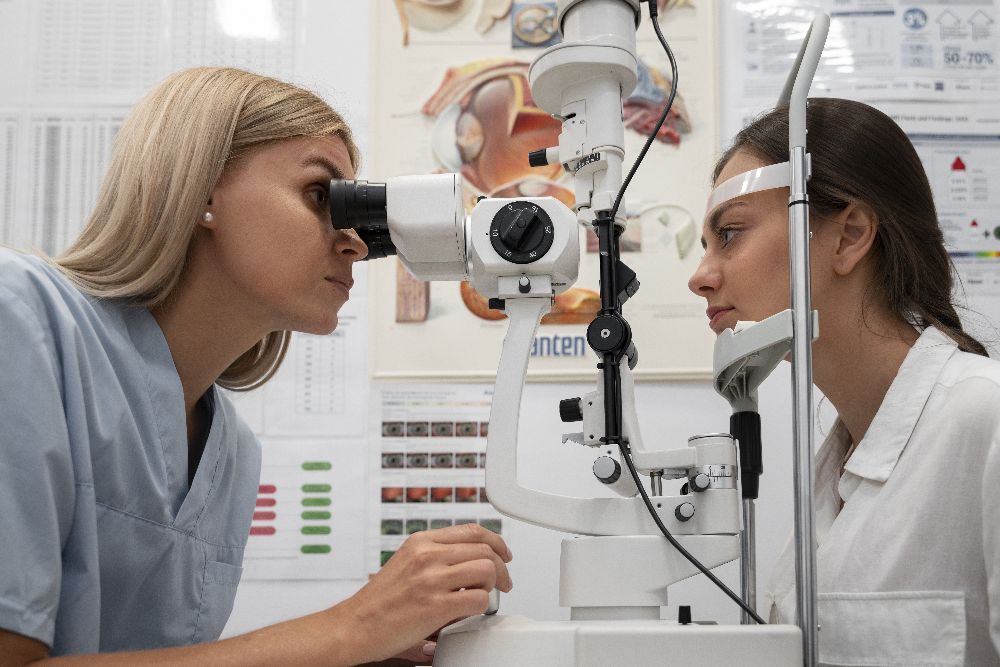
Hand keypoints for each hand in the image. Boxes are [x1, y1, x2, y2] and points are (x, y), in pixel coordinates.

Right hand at [329, 523, 512, 664]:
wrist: (355, 626)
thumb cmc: (379, 601)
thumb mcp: (406, 562)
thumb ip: (435, 555)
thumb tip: (469, 557)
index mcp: (421, 541)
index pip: (472, 531)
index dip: (496, 542)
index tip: (503, 554)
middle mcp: (427, 555)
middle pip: (485, 550)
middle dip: (502, 568)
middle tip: (503, 583)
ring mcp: (431, 579)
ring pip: (487, 570)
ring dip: (494, 586)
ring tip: (486, 597)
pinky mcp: (435, 605)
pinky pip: (478, 599)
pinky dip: (482, 607)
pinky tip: (472, 611)